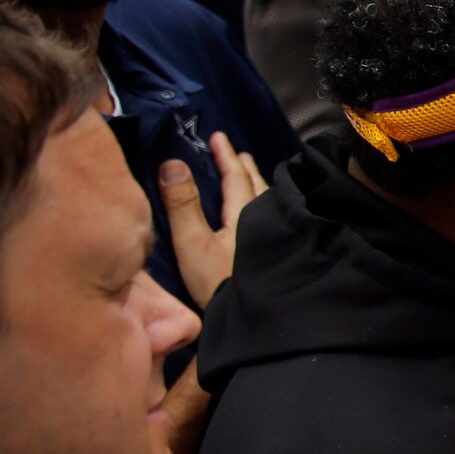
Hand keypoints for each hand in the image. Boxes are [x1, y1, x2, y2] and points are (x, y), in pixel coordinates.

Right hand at [157, 132, 267, 307]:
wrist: (257, 317)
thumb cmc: (219, 282)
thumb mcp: (193, 243)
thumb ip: (182, 205)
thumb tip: (172, 163)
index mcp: (247, 212)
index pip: (236, 176)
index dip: (225, 156)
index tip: (219, 136)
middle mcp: (268, 218)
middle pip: (257, 186)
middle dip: (245, 168)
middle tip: (238, 154)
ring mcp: (279, 236)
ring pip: (269, 201)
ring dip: (258, 185)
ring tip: (251, 177)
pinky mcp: (282, 252)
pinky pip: (275, 217)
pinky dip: (266, 206)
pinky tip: (264, 215)